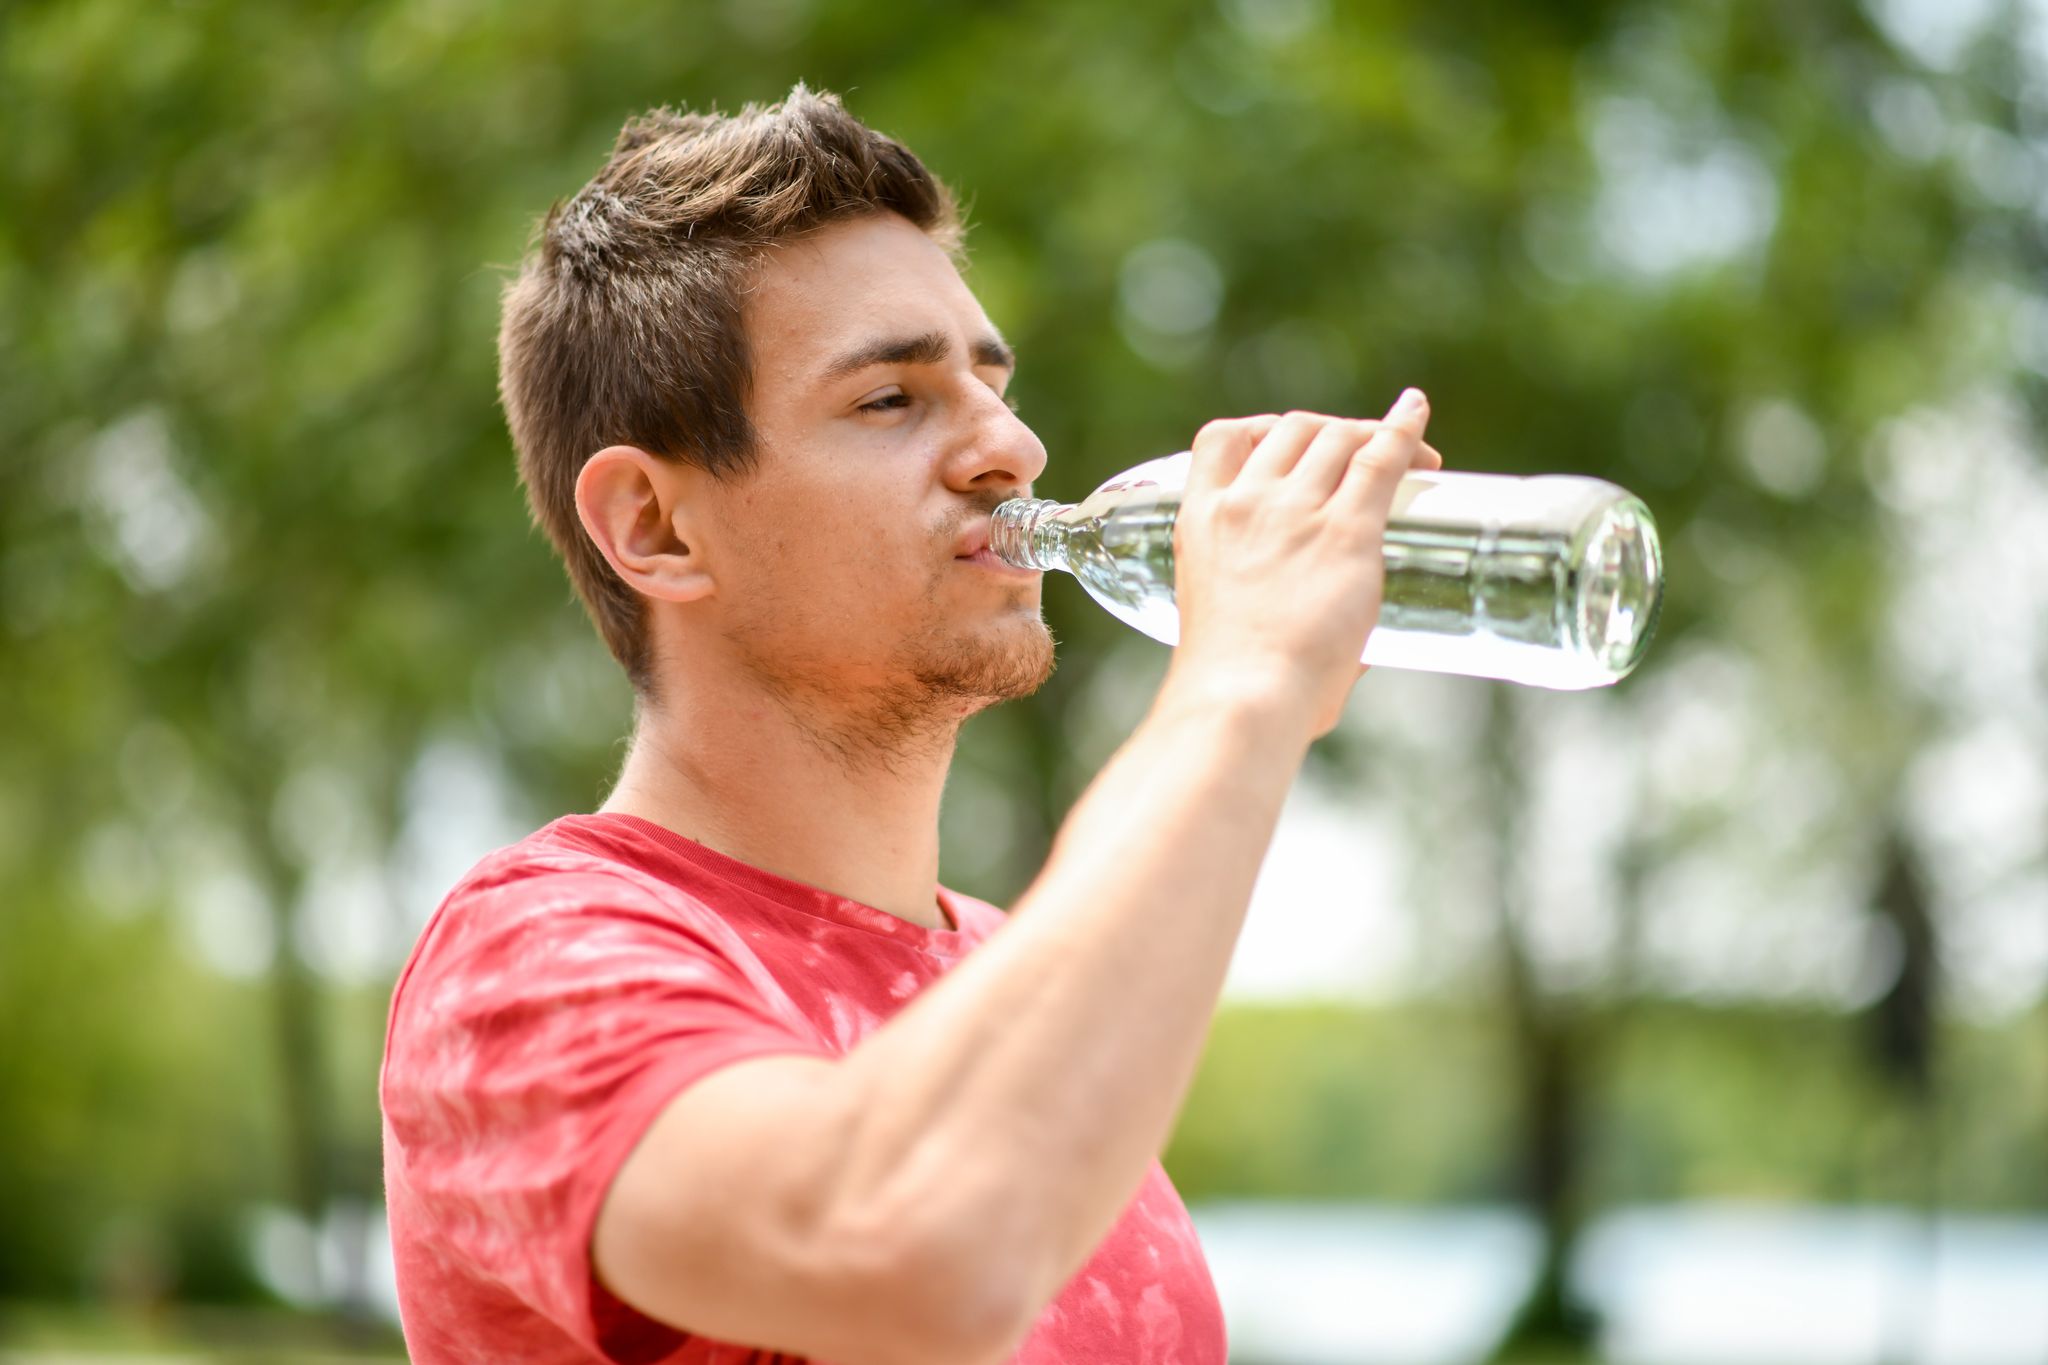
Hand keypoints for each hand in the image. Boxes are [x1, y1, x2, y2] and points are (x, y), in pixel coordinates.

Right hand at [1161, 391, 1441, 740]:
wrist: (1240, 700)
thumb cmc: (1232, 688)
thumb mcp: (1221, 619)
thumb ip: (1268, 614)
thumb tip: (1350, 658)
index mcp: (1200, 521)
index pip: (1220, 439)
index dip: (1261, 429)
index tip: (1290, 443)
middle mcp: (1245, 502)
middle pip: (1292, 428)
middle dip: (1332, 430)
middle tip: (1368, 460)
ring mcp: (1295, 512)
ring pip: (1338, 436)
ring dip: (1372, 435)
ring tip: (1412, 460)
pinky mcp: (1347, 531)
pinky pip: (1382, 458)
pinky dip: (1405, 431)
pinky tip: (1417, 414)